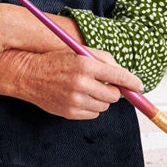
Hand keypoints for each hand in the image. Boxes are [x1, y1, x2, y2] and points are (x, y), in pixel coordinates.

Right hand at [0, 48, 143, 118]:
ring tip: (88, 89)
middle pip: (114, 94)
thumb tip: (124, 75)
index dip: (132, 82)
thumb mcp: (77, 52)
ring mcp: (75, 100)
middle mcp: (81, 83)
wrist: (27, 75)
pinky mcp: (69, 112)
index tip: (138, 86)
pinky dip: (91, 107)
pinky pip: (93, 114)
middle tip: (106, 84)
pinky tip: (80, 97)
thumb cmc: (53, 61)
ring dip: (102, 99)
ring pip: (104, 106)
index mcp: (85, 65)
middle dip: (114, 90)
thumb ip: (102, 59)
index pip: (119, 76)